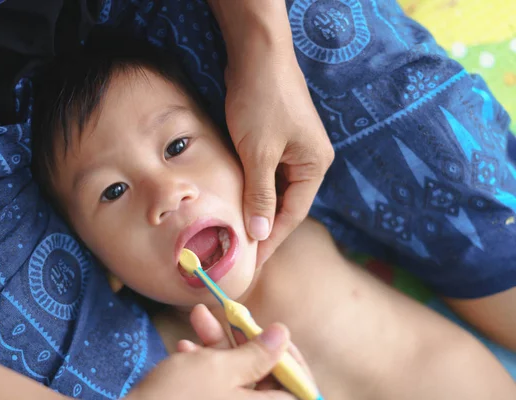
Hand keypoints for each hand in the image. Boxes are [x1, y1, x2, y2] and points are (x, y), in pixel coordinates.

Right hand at [126, 307, 295, 399]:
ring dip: (219, 346)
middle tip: (230, 316)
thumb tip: (283, 335)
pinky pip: (217, 389)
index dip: (289, 358)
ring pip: (236, 377)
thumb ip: (256, 353)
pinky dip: (205, 366)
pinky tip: (184, 348)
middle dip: (244, 341)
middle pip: (265, 377)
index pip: (298, 388)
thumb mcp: (220, 367)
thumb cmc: (177, 399)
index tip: (273, 334)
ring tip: (198, 318)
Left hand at [224, 43, 333, 266]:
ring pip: (275, 188)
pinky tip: (238, 199)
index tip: (252, 261)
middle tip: (241, 250)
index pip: (293, 213)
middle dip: (264, 225)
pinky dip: (253, 186)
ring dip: (257, 206)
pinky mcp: (278, 138)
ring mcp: (294, 148)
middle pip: (287, 203)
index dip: (271, 239)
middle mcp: (310, 159)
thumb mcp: (258, 153)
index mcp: (315, 165)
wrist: (257, 54)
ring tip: (236, 230)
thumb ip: (260, 195)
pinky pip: (268, 172)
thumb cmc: (261, 101)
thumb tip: (260, 234)